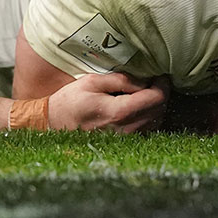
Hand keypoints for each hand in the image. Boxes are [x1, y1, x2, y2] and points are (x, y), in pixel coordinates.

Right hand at [47, 72, 168, 132]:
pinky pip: (148, 128)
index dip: (163, 83)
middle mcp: (126, 129)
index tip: (159, 73)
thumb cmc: (71, 101)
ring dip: (156, 104)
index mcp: (119, 112)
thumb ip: (121, 79)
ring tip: (146, 91)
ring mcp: (126, 139)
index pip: (156, 98)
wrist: (54, 124)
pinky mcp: (124, 143)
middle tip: (154, 79)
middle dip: (161, 92)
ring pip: (157, 120)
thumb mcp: (93, 81)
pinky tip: (139, 105)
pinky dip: (149, 115)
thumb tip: (144, 80)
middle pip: (160, 109)